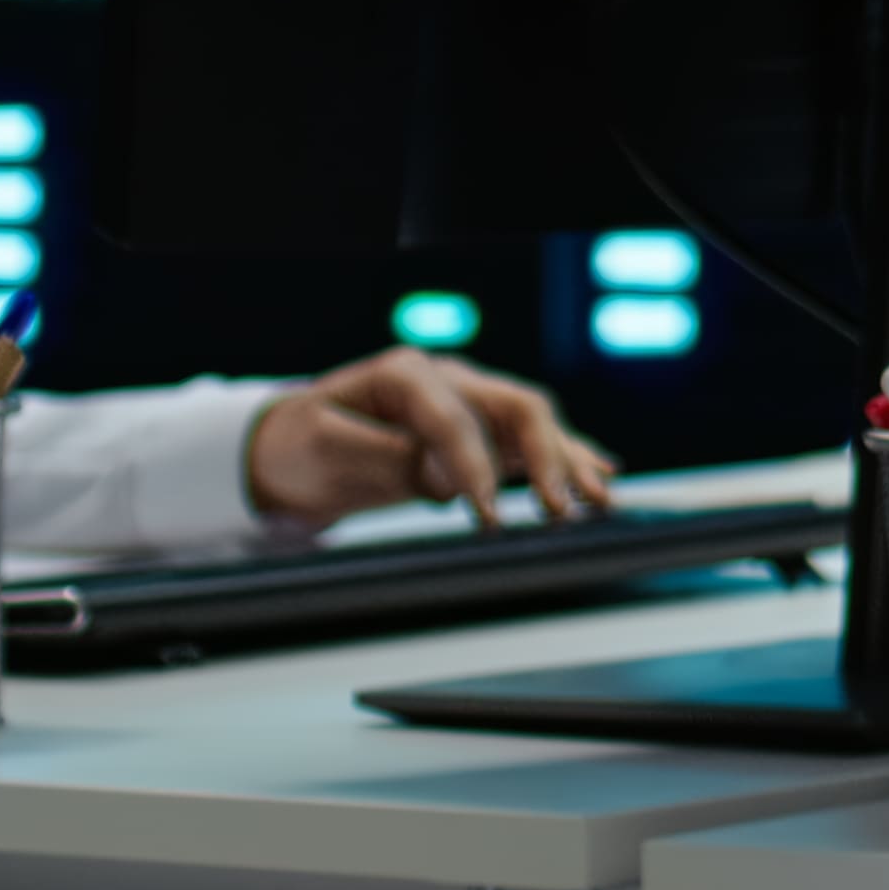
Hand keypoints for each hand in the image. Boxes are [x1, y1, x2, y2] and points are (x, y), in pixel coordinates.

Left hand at [246, 346, 615, 526]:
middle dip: (546, 457)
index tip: (488, 516)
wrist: (290, 449)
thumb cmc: (300, 445)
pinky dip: (565, 457)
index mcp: (405, 373)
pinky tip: (598, 474)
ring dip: (568, 461)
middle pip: (516, 407)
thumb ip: (383, 457)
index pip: (455, 419)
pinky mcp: (476, 432)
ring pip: (534, 424)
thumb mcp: (322, 448)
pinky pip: (528, 442)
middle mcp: (448, 379)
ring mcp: (467, 403)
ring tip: (598, 501)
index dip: (475, 467)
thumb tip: (444, 479)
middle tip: (559, 508)